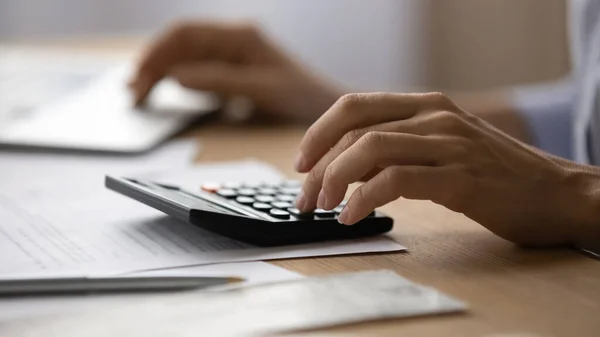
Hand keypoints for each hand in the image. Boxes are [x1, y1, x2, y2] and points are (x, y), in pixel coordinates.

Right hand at [129, 21, 341, 122]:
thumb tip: (176, 76)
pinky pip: (197, 66)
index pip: (185, 35)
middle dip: (153, 63)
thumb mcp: (261, 90)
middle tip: (133, 91)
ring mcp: (232, 50)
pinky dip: (177, 77)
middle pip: (180, 42)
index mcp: (240, 35)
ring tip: (140, 92)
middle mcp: (233, 37)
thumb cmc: (301, 96)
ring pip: (185, 53)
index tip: (139, 77)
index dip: (157, 54)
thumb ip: (218, 81)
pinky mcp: (232, 65)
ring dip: (161, 70)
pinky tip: (165, 90)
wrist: (325, 105)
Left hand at [294, 92, 599, 246]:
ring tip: (323, 208)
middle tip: (305, 198)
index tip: (301, 162)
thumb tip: (345, 167)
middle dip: (319, 166)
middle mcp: (435, 116)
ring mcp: (449, 144)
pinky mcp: (461, 178)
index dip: (319, 133)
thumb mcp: (443, 147)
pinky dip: (365, 199)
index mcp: (427, 105)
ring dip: (335, 181)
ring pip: (370, 149)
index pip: (354, 105)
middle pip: (355, 130)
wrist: (557, 192)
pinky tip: (353, 216)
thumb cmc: (495, 175)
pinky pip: (396, 181)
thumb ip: (399, 148)